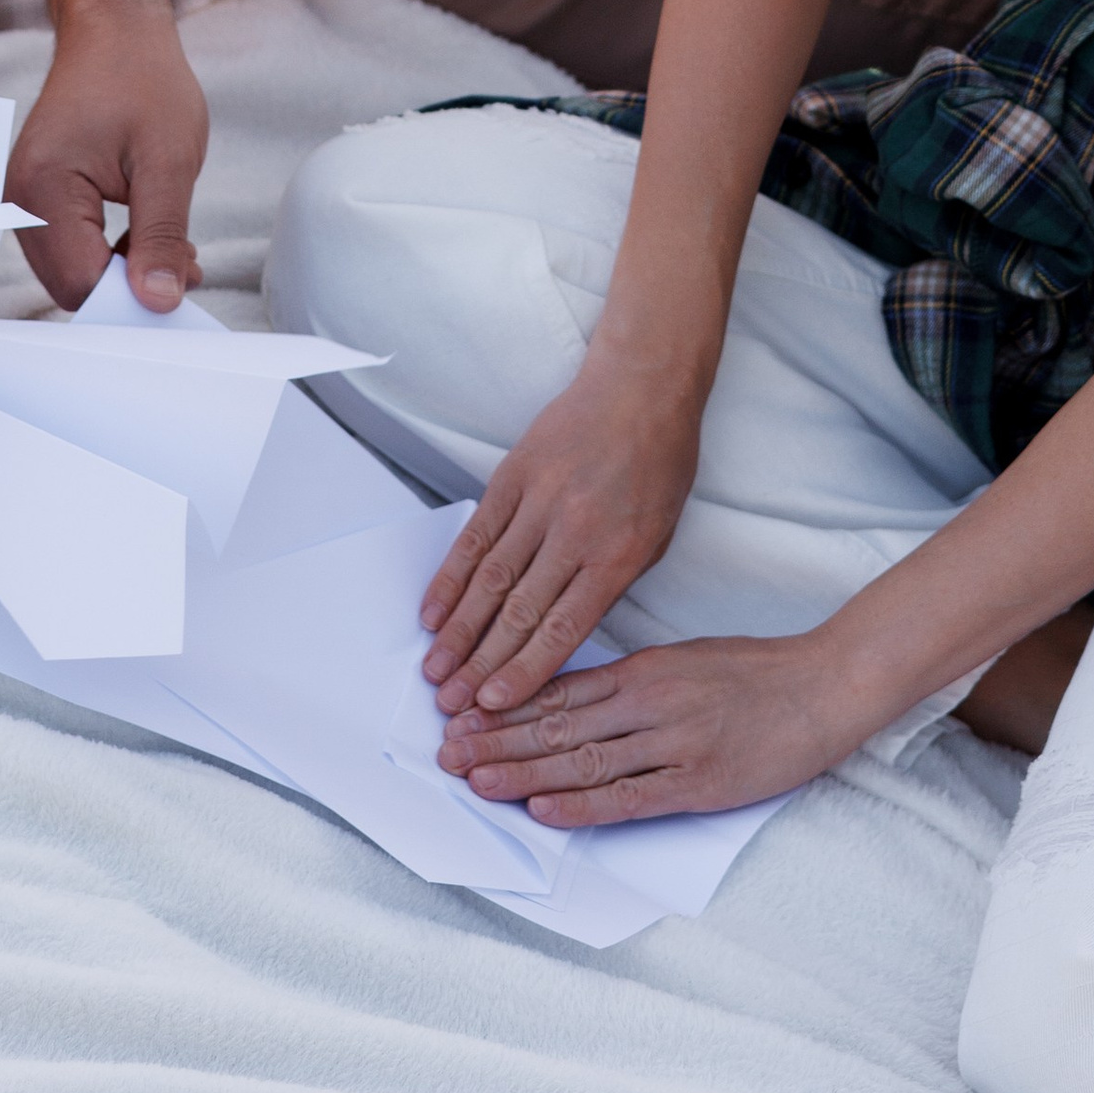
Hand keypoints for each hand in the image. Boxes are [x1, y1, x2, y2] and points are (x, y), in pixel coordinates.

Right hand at [7, 8, 208, 309]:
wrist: (115, 30)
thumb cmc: (141, 78)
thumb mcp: (168, 161)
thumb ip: (161, 236)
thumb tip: (159, 302)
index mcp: (42, 188)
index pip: (82, 282)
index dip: (134, 296)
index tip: (184, 284)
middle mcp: (18, 200)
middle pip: (71, 285)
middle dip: (130, 286)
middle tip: (186, 261)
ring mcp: (23, 200)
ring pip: (71, 272)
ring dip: (122, 270)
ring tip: (173, 243)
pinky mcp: (38, 198)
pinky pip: (70, 249)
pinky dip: (110, 253)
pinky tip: (147, 233)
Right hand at [419, 359, 703, 718]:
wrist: (642, 387)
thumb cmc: (659, 463)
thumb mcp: (657, 536)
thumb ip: (611, 583)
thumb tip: (565, 630)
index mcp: (617, 555)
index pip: (564, 629)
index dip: (526, 671)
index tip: (496, 705)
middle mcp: (575, 533)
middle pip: (519, 614)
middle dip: (483, 665)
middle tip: (453, 704)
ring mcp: (540, 502)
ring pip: (491, 580)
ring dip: (459, 631)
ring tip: (436, 670)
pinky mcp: (514, 476)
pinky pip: (476, 535)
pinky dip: (451, 576)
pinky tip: (434, 611)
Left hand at [438, 627, 854, 825]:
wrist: (821, 687)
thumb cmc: (754, 674)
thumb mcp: (683, 660)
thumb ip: (630, 680)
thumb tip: (573, 700)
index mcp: (643, 668)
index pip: (558, 689)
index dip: (505, 706)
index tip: (461, 716)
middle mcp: (648, 701)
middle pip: (557, 724)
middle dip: (497, 741)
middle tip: (447, 754)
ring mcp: (672, 742)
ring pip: (581, 760)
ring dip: (523, 772)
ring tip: (475, 780)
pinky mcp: (698, 782)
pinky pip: (629, 796)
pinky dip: (582, 804)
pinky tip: (543, 808)